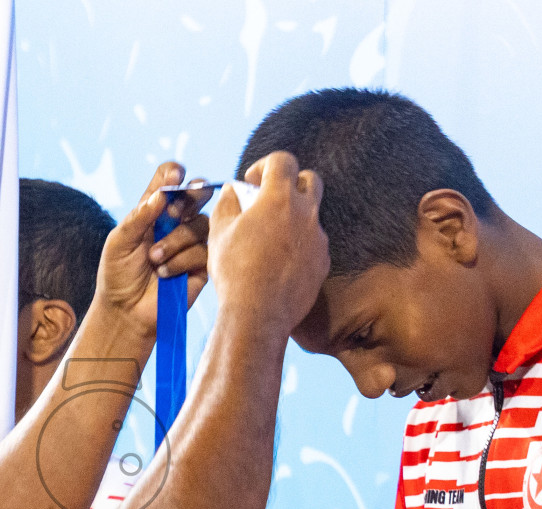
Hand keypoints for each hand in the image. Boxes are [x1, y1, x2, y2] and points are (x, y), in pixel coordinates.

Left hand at [91, 162, 211, 335]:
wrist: (127, 312)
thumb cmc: (119, 275)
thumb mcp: (120, 242)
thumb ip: (139, 216)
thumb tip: (162, 193)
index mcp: (154, 211)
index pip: (168, 181)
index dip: (173, 173)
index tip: (174, 174)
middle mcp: (176, 222)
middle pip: (197, 193)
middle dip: (191, 195)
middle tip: (175, 211)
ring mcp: (191, 243)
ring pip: (200, 224)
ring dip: (176, 240)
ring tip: (155, 259)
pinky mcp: (202, 265)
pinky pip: (203, 251)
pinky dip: (182, 260)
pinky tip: (165, 274)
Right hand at [208, 152, 328, 341]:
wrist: (258, 316)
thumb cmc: (235, 272)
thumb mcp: (218, 232)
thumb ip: (227, 203)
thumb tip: (234, 190)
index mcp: (279, 198)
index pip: (283, 160)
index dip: (265, 165)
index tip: (252, 182)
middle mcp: (305, 213)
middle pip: (310, 179)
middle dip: (291, 182)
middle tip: (271, 199)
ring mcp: (318, 238)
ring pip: (312, 214)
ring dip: (294, 217)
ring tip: (271, 237)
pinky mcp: (323, 261)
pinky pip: (314, 243)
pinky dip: (300, 244)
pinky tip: (280, 262)